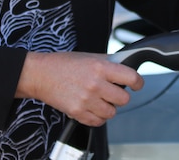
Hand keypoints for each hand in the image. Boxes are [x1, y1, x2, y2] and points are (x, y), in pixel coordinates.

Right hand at [15, 51, 143, 126]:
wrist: (40, 75)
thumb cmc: (63, 64)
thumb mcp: (89, 56)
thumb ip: (109, 62)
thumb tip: (126, 65)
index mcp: (100, 67)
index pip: (131, 77)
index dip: (138, 82)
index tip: (137, 84)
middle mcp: (95, 84)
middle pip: (124, 99)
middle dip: (120, 95)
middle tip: (112, 91)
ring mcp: (86, 100)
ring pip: (112, 113)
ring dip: (109, 107)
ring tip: (99, 100)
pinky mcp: (78, 113)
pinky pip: (98, 122)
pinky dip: (98, 117)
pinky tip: (92, 107)